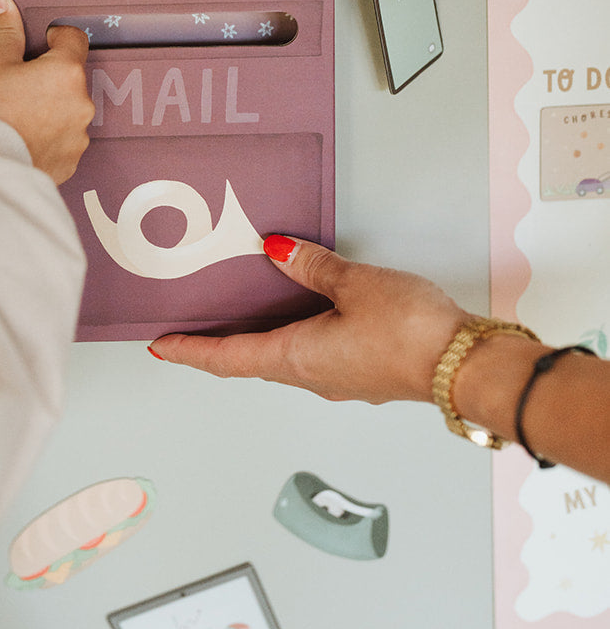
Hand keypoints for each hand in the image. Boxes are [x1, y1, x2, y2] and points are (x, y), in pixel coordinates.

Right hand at [0, 0, 94, 182]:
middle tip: (19, 85)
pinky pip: (64, 141)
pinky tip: (24, 137)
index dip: (56, 37)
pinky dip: (48, 137)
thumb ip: (5, 33)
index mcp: (65, 72)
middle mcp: (80, 104)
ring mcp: (78, 136)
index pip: (74, 39)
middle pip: (71, 78)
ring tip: (19, 116)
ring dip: (51, 109)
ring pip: (69, 111)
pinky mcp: (70, 161)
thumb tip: (4, 6)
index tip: (43, 42)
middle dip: (49, 78)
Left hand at [149, 236, 468, 404]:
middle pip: (250, 362)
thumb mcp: (354, 285)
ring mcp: (341, 378)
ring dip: (256, 344)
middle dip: (218, 349)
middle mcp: (313, 376)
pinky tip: (303, 316)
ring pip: (284, 360)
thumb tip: (276, 250)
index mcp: (297, 358)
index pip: (227, 358)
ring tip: (238, 320)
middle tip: (190, 333)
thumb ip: (313, 266)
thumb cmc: (411, 332)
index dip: (191, 351)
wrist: (466, 367)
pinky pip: (315, 356)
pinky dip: (293, 338)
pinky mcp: (367, 373)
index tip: (161, 346)